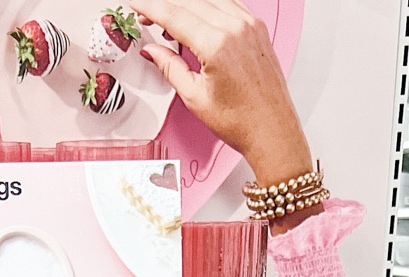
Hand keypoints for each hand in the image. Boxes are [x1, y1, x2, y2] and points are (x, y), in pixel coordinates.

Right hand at [138, 0, 312, 189]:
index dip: (150, 7)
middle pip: (190, 1)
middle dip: (165, 6)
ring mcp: (249, 24)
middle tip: (147, 16)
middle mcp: (235, 28)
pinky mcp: (257, 27)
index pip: (174, 14)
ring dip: (185, 4)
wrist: (272, 130)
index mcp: (217, 44)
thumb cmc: (241, 121)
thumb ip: (170, 67)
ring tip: (170, 19)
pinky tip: (197, 16)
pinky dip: (208, 6)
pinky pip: (228, 3)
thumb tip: (152, 51)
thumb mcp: (194, 97)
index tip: (137, 5)